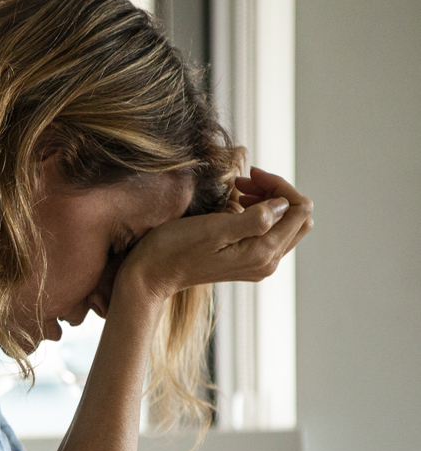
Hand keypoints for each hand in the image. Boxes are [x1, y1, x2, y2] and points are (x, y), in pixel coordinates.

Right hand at [114, 167, 313, 304]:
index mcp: (262, 253)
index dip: (281, 186)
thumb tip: (282, 204)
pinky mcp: (246, 261)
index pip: (299, 210)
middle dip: (278, 192)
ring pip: (285, 224)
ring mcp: (257, 263)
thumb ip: (254, 218)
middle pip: (297, 218)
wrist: (151, 275)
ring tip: (238, 191)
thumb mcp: (214, 229)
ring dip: (268, 201)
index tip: (250, 175)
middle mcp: (266, 262)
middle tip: (246, 181)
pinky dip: (259, 213)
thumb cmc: (175, 250)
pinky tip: (235, 205)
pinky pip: (269, 233)